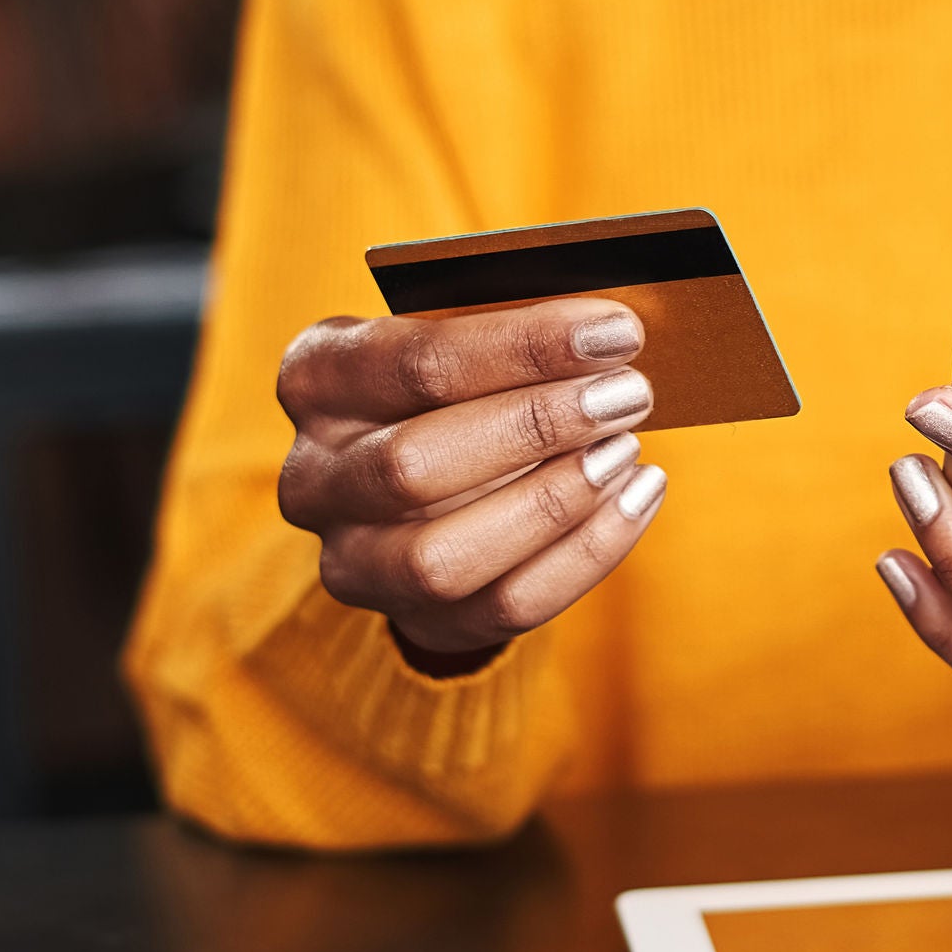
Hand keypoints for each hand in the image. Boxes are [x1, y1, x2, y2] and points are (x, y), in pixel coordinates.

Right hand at [277, 299, 667, 668]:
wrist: (436, 483)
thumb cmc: (464, 384)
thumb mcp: (469, 340)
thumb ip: (518, 336)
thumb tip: (614, 334)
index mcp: (318, 377)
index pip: (414, 362)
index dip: (522, 347)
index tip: (615, 332)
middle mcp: (313, 477)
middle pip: (413, 463)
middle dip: (536, 426)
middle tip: (629, 392)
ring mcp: (354, 560)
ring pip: (443, 559)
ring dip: (555, 501)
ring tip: (625, 449)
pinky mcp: (416, 619)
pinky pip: (506, 606)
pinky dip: (588, 551)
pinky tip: (638, 495)